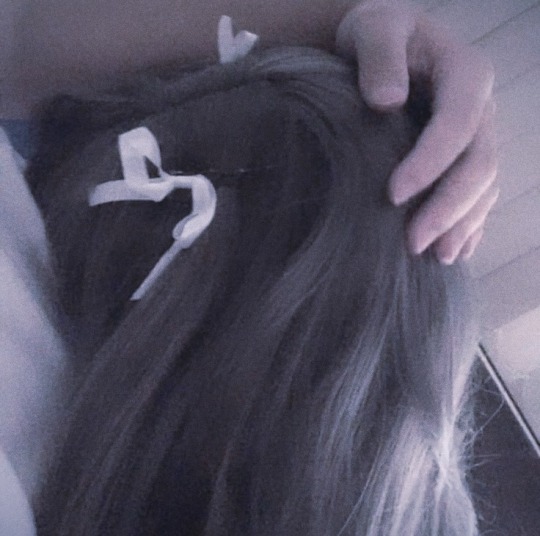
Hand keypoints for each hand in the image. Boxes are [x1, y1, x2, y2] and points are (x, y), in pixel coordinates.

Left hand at [336, 1, 497, 263]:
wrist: (385, 47)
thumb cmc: (378, 36)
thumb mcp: (375, 30)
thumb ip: (380, 58)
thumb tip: (386, 102)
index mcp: (465, 74)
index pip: (457, 124)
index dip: (430, 163)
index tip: (392, 194)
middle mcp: (480, 109)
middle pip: (478, 164)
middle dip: (449, 208)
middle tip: (413, 243)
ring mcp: (477, 136)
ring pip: (483, 186)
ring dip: (463, 224)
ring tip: (437, 257)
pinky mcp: (465, 157)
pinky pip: (479, 195)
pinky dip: (469, 224)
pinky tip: (455, 250)